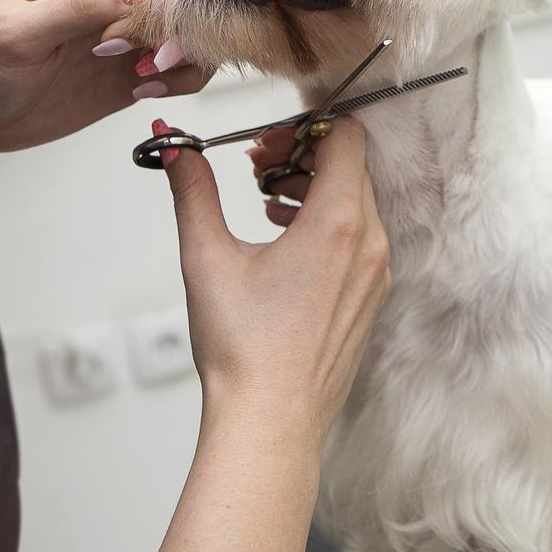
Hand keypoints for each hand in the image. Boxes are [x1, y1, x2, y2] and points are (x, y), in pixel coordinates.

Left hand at [0, 0, 210, 153]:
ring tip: (144, 78)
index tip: (154, 33)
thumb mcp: (21, 30)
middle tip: (147, 61)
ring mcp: (131, 37)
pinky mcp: (135, 74)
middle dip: (184, 33)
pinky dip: (180, 82)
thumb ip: (81, 7)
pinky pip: (184, 72)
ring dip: (186, 59)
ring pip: (195, 37)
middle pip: (189, 2)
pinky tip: (146, 91)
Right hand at [157, 115, 390, 444]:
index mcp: (339, 224)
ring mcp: (377, 274)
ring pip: (357, 202)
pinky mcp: (371, 299)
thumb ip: (192, 191)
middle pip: (352, 167)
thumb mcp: (207, 257)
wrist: (270, 422)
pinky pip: (361, 238)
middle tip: (256, 170)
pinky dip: (327, 224)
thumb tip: (174, 147)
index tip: (264, 146)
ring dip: (314, 189)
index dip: (304, 128)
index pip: (346, 136)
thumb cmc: (243, 349)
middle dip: (303, 157)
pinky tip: (283, 241)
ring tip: (264, 206)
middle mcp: (371, 244)